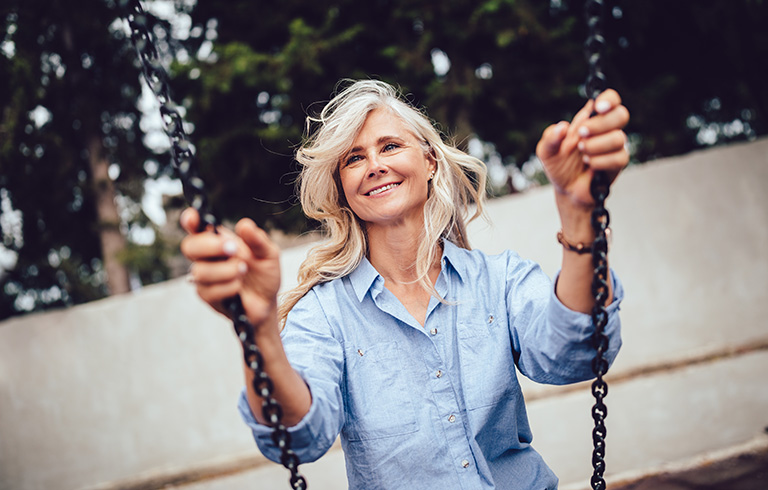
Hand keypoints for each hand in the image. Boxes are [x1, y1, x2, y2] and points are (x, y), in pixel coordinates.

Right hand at [180, 208, 281, 327]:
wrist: (267, 301)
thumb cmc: (264, 273)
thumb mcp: (268, 254)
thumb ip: (257, 240)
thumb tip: (245, 225)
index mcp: (219, 240)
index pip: (197, 227)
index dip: (190, 221)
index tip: (192, 217)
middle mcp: (208, 256)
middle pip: (190, 246)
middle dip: (211, 246)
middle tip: (234, 249)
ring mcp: (205, 277)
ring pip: (200, 271)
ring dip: (226, 270)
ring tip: (243, 270)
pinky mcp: (207, 295)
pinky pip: (209, 291)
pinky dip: (228, 287)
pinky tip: (239, 287)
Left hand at [536, 89, 629, 208]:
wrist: (566, 189)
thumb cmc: (558, 165)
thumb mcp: (546, 151)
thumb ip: (550, 138)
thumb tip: (562, 127)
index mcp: (590, 120)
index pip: (610, 99)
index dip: (608, 99)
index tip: (597, 107)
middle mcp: (605, 129)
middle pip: (621, 115)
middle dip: (600, 124)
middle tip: (581, 134)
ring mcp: (614, 146)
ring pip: (618, 138)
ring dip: (596, 146)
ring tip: (582, 153)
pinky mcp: (618, 162)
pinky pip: (619, 157)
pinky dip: (601, 161)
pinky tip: (590, 164)